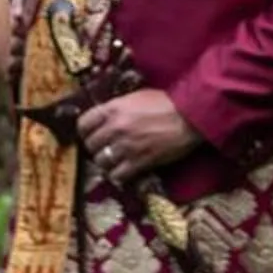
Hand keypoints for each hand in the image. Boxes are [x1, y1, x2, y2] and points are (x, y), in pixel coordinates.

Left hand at [75, 87, 198, 183]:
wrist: (189, 116)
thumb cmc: (165, 103)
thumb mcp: (135, 97)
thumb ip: (117, 108)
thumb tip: (103, 118)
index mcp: (113, 108)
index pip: (83, 124)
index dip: (85, 131)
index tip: (91, 134)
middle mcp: (115, 128)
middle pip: (90, 145)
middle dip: (96, 148)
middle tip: (105, 148)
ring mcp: (126, 146)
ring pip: (101, 162)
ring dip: (106, 163)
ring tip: (115, 161)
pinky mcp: (139, 162)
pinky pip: (117, 175)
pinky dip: (119, 175)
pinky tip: (124, 171)